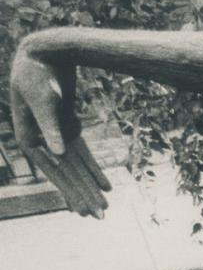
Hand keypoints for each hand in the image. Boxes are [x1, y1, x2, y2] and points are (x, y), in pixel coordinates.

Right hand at [8, 41, 110, 216]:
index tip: (86, 210)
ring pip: (77, 167)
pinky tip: (105, 184)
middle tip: (102, 216)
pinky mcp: (68, 128)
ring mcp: (56, 136)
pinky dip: (93, 168)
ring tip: (105, 206)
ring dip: (91, 186)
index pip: (56, 173)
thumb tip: (58, 154)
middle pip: (68, 174)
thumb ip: (51, 127)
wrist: (44, 53)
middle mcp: (42, 142)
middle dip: (85, 195)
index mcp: (30, 140)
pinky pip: (83, 153)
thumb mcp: (44, 101)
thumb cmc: (39, 75)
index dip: (72, 192)